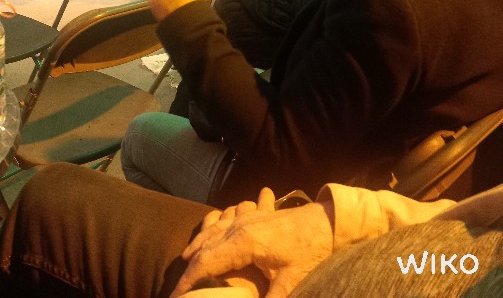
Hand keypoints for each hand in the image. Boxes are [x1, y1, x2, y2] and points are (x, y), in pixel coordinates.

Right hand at [171, 188, 333, 297]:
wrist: (327, 220)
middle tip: (179, 290)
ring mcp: (245, 217)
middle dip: (188, 268)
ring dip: (197, 245)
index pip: (206, 262)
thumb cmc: (310, 249)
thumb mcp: (290, 280)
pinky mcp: (254, 215)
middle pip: (204, 247)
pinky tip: (209, 233)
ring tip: (186, 261)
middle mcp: (239, 226)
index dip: (188, 281)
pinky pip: (224, 219)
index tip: (176, 297)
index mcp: (243, 242)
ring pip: (212, 230)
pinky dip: (211, 228)